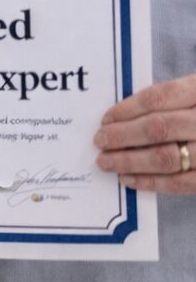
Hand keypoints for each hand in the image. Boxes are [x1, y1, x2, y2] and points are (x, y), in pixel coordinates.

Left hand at [95, 74, 195, 193]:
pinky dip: (152, 183)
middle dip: (122, 136)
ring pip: (166, 158)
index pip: (161, 97)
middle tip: (99, 141)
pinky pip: (182, 183)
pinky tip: (129, 179)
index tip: (105, 118)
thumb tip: (123, 116)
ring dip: (129, 161)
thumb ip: (173, 100)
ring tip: (106, 161)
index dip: (127, 108)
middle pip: (159, 128)